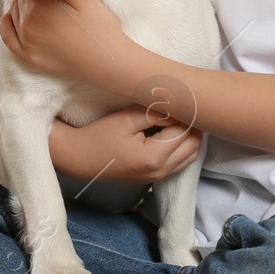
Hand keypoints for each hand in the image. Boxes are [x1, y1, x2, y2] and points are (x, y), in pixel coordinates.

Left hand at [0, 0, 124, 81]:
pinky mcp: (27, 56)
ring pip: (13, 10)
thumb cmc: (99, 27)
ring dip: (24, 3)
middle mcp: (27, 25)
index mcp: (39, 7)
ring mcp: (25, 42)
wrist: (106, 62)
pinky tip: (16, 17)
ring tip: (45, 5)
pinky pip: (7, 35)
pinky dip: (8, 22)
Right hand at [48, 105, 202, 184]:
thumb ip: (155, 113)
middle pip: (193, 145)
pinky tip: (173, 131)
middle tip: (184, 105)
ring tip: (179, 116)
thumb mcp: (126, 119)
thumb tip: (178, 107)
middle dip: (193, 124)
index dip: (186, 113)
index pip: (184, 131)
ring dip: (190, 136)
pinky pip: (181, 162)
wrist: (80, 158)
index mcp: (154, 156)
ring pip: (190, 155)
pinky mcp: (155, 177)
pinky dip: (183, 147)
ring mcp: (159, 177)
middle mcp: (161, 170)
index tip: (182, 96)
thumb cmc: (99, 136)